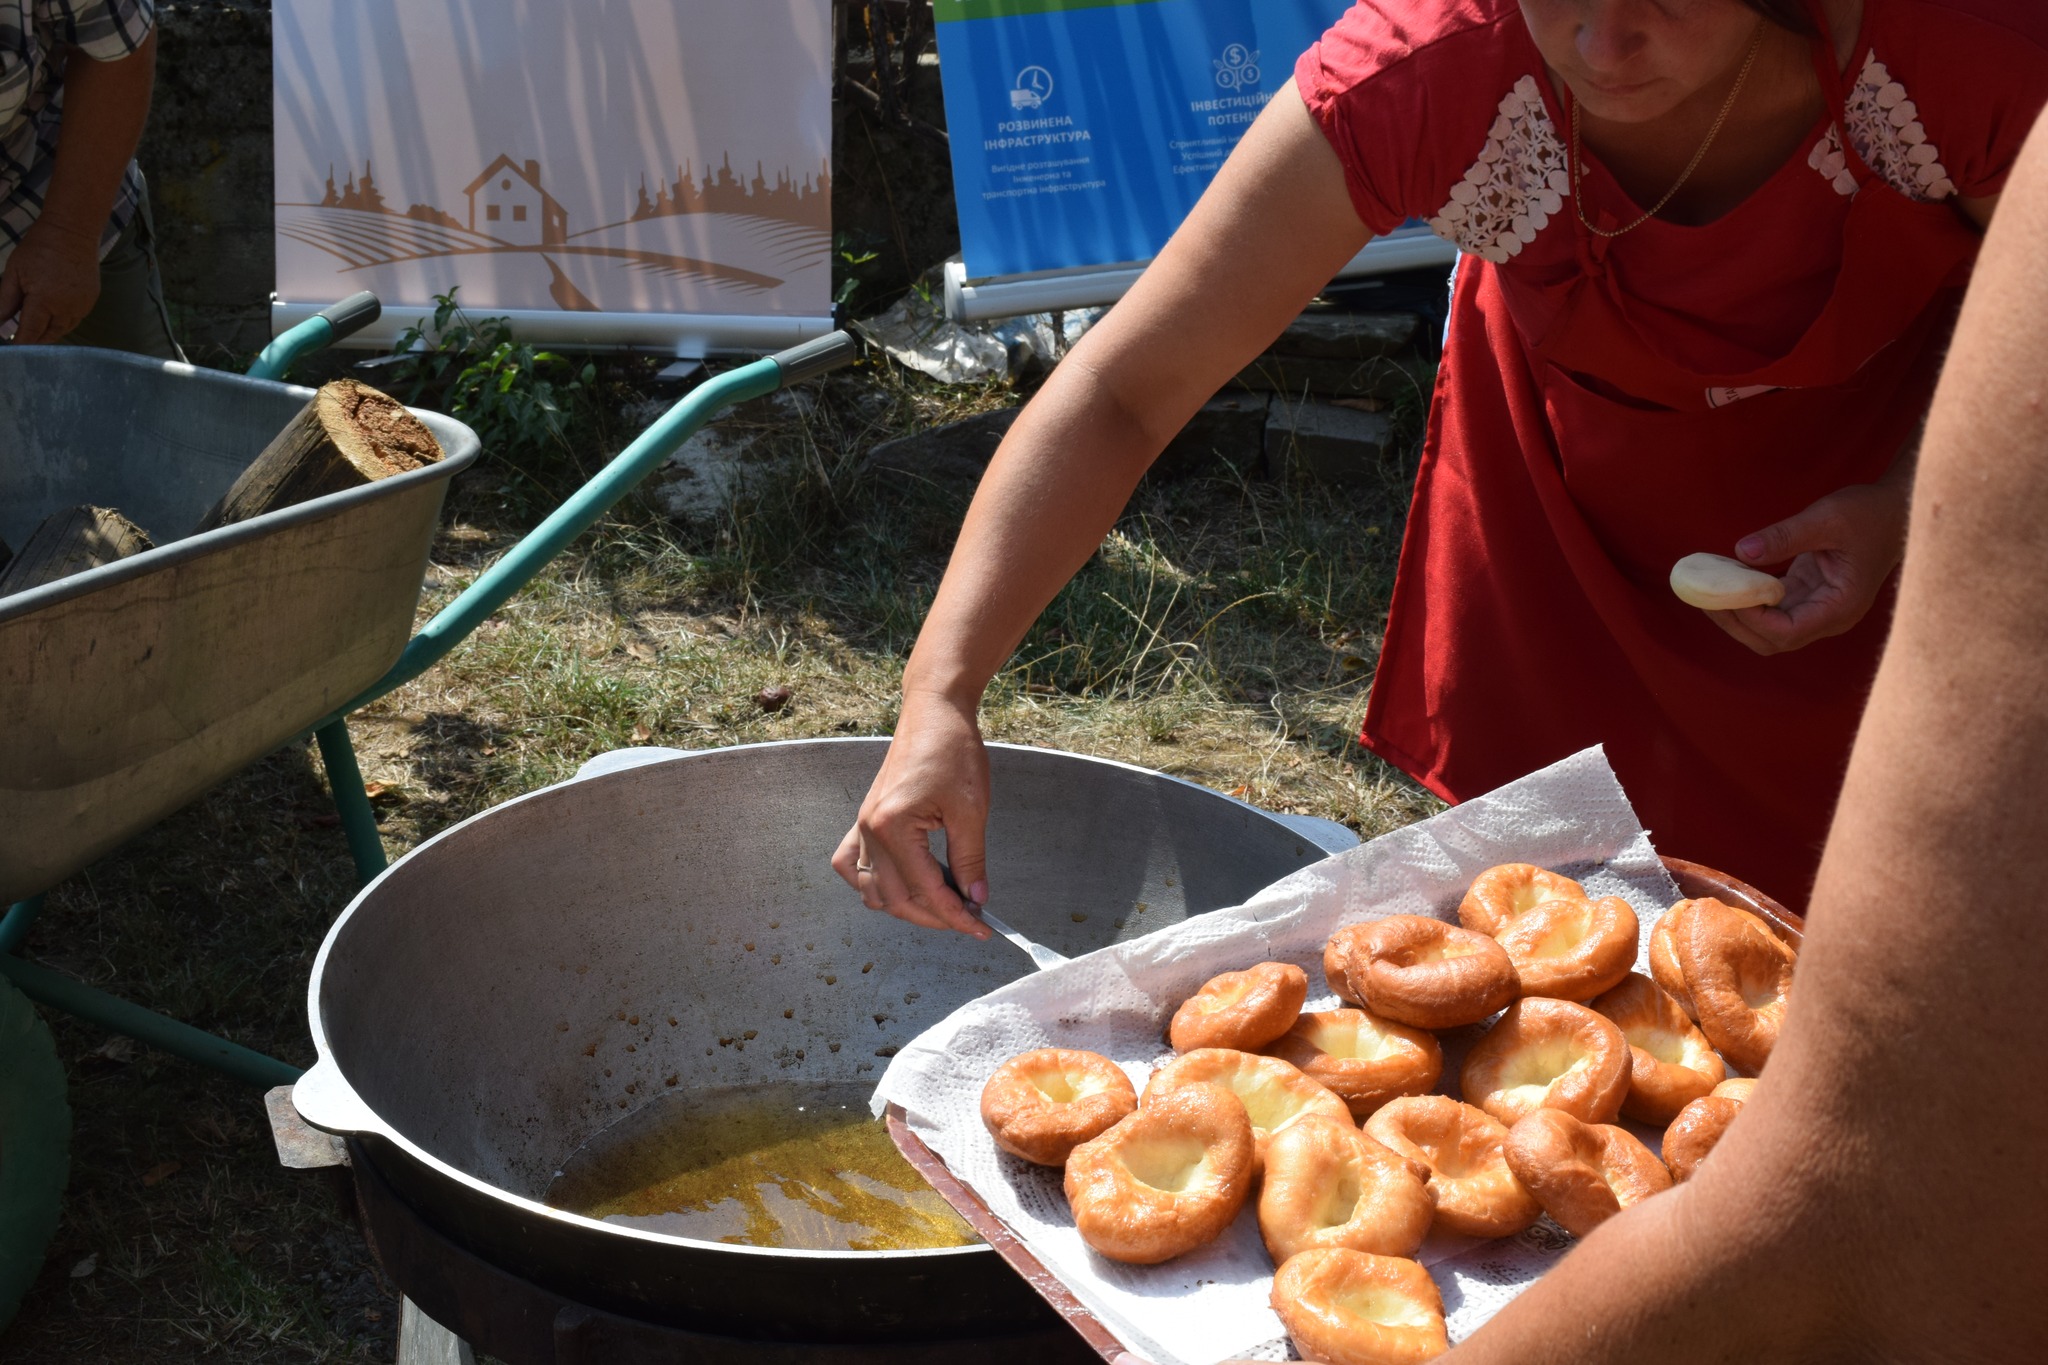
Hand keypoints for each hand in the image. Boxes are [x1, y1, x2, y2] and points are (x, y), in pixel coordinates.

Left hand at [0, 217, 102, 343]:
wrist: (72, 233)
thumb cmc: (38, 249)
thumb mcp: (14, 273)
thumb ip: (5, 302)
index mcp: (44, 302)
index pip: (30, 334)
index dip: (20, 344)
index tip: (12, 349)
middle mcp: (66, 309)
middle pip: (48, 336)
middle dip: (34, 340)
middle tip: (21, 338)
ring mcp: (82, 307)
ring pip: (63, 330)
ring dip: (48, 332)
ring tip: (35, 327)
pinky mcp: (91, 302)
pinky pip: (74, 320)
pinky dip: (62, 322)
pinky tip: (52, 314)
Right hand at [832, 690, 993, 937]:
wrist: (934, 712)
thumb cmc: (953, 751)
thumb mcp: (971, 809)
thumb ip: (970, 859)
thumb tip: (976, 897)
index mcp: (893, 828)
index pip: (925, 891)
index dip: (956, 915)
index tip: (981, 926)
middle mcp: (869, 831)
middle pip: (895, 899)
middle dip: (934, 916)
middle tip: (969, 917)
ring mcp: (861, 826)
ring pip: (871, 891)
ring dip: (905, 905)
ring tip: (942, 903)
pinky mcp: (864, 820)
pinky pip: (852, 866)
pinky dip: (872, 884)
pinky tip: (901, 884)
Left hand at [1705, 481, 1909, 655]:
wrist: (1893, 510)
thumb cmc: (1868, 514)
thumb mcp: (1827, 518)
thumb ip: (1785, 536)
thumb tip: (1741, 552)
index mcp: (1840, 608)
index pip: (1786, 632)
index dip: (1752, 618)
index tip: (1727, 593)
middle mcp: (1827, 617)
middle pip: (1771, 640)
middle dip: (1735, 622)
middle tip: (1703, 595)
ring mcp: (1816, 609)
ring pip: (1766, 628)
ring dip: (1736, 613)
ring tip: (1707, 587)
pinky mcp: (1806, 595)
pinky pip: (1769, 607)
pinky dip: (1745, 597)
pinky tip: (1726, 577)